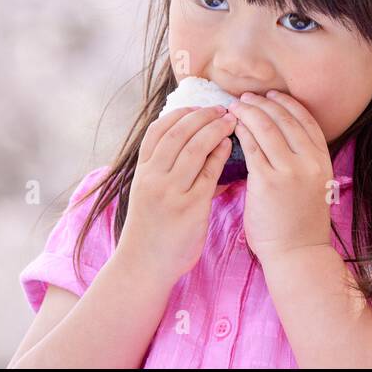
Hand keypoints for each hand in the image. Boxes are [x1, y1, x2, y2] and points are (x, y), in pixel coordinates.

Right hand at [118, 105, 237, 282]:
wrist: (144, 266)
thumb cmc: (150, 230)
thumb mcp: (148, 195)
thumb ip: (165, 172)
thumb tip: (192, 148)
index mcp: (142, 172)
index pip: (157, 131)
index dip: (179, 114)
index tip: (197, 106)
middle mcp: (153, 178)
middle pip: (178, 133)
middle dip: (202, 115)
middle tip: (221, 108)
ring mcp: (171, 192)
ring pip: (194, 148)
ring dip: (214, 129)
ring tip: (230, 120)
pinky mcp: (190, 206)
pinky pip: (209, 172)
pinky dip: (219, 154)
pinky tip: (228, 145)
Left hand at [228, 90, 334, 266]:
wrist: (298, 254)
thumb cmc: (300, 224)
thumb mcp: (314, 186)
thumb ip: (304, 162)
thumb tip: (283, 138)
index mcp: (323, 161)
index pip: (306, 120)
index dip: (288, 104)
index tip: (272, 95)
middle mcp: (310, 162)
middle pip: (285, 119)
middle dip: (264, 103)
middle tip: (247, 96)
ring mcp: (290, 170)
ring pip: (266, 128)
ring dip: (249, 112)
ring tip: (236, 106)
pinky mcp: (267, 181)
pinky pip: (251, 147)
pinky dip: (241, 132)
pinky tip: (232, 126)